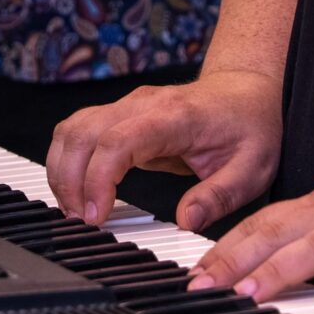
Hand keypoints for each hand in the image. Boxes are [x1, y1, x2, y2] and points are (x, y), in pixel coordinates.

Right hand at [45, 68, 281, 232]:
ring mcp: (128, 106)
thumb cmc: (250, 126)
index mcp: (175, 117)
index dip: (98, 179)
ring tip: (74, 210)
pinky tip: (75, 190)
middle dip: (70, 180)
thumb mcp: (251, 168)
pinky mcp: (120, 115)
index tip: (95, 216)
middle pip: (83, 132)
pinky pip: (79, 131)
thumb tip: (186, 221)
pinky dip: (67, 160)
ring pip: (73, 128)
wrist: (247, 91)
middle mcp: (144, 105)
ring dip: (62, 170)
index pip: (118, 141)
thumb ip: (219, 196)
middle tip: (80, 221)